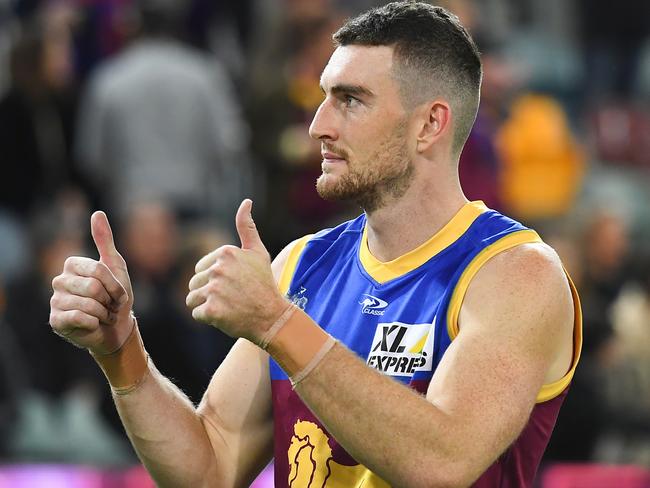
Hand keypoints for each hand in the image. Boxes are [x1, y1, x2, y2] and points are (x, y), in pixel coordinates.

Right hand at [50, 211, 133, 354]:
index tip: (117, 293)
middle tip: (110, 306)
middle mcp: (59, 280)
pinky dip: (94, 323)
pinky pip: (80, 318)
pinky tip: (92, 324)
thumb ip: (105, 240)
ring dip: (104, 313)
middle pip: (93, 287)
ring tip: (102, 315)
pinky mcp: (56, 320)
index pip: (98, 270)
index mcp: (72, 264)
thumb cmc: (116, 297)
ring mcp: (55, 301)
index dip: (115, 285)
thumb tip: (97, 213)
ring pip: (88, 304)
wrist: (116, 328)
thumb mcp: (115, 266)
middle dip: (110, 300)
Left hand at [186, 199, 287, 343]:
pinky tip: (226, 316)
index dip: (215, 279)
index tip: (235, 284)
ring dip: (206, 305)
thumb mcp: (258, 253)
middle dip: (208, 293)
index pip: (201, 268)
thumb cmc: (264, 284)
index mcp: (226, 252)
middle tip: (231, 298)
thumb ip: (247, 227)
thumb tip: (246, 201)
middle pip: (194, 283)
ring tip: (227, 307)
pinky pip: (196, 314)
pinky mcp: (211, 310)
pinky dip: (209, 318)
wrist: (273, 317)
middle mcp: (219, 269)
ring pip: (192, 298)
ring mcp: (214, 290)